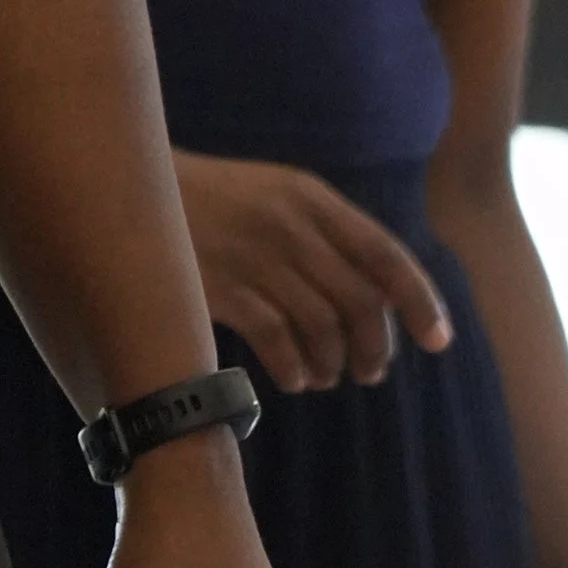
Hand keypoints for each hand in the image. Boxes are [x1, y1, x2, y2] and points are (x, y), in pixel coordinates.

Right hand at [176, 152, 452, 390]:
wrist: (128, 188)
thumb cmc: (210, 199)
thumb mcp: (272, 195)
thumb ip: (320, 235)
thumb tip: (374, 299)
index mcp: (309, 195)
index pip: (384, 253)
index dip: (420, 300)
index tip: (439, 341)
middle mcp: (290, 223)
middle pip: (360, 301)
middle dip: (375, 346)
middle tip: (370, 372)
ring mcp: (254, 256)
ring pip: (322, 328)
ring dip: (334, 364)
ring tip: (328, 377)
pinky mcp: (221, 288)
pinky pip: (278, 342)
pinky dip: (295, 369)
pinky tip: (295, 378)